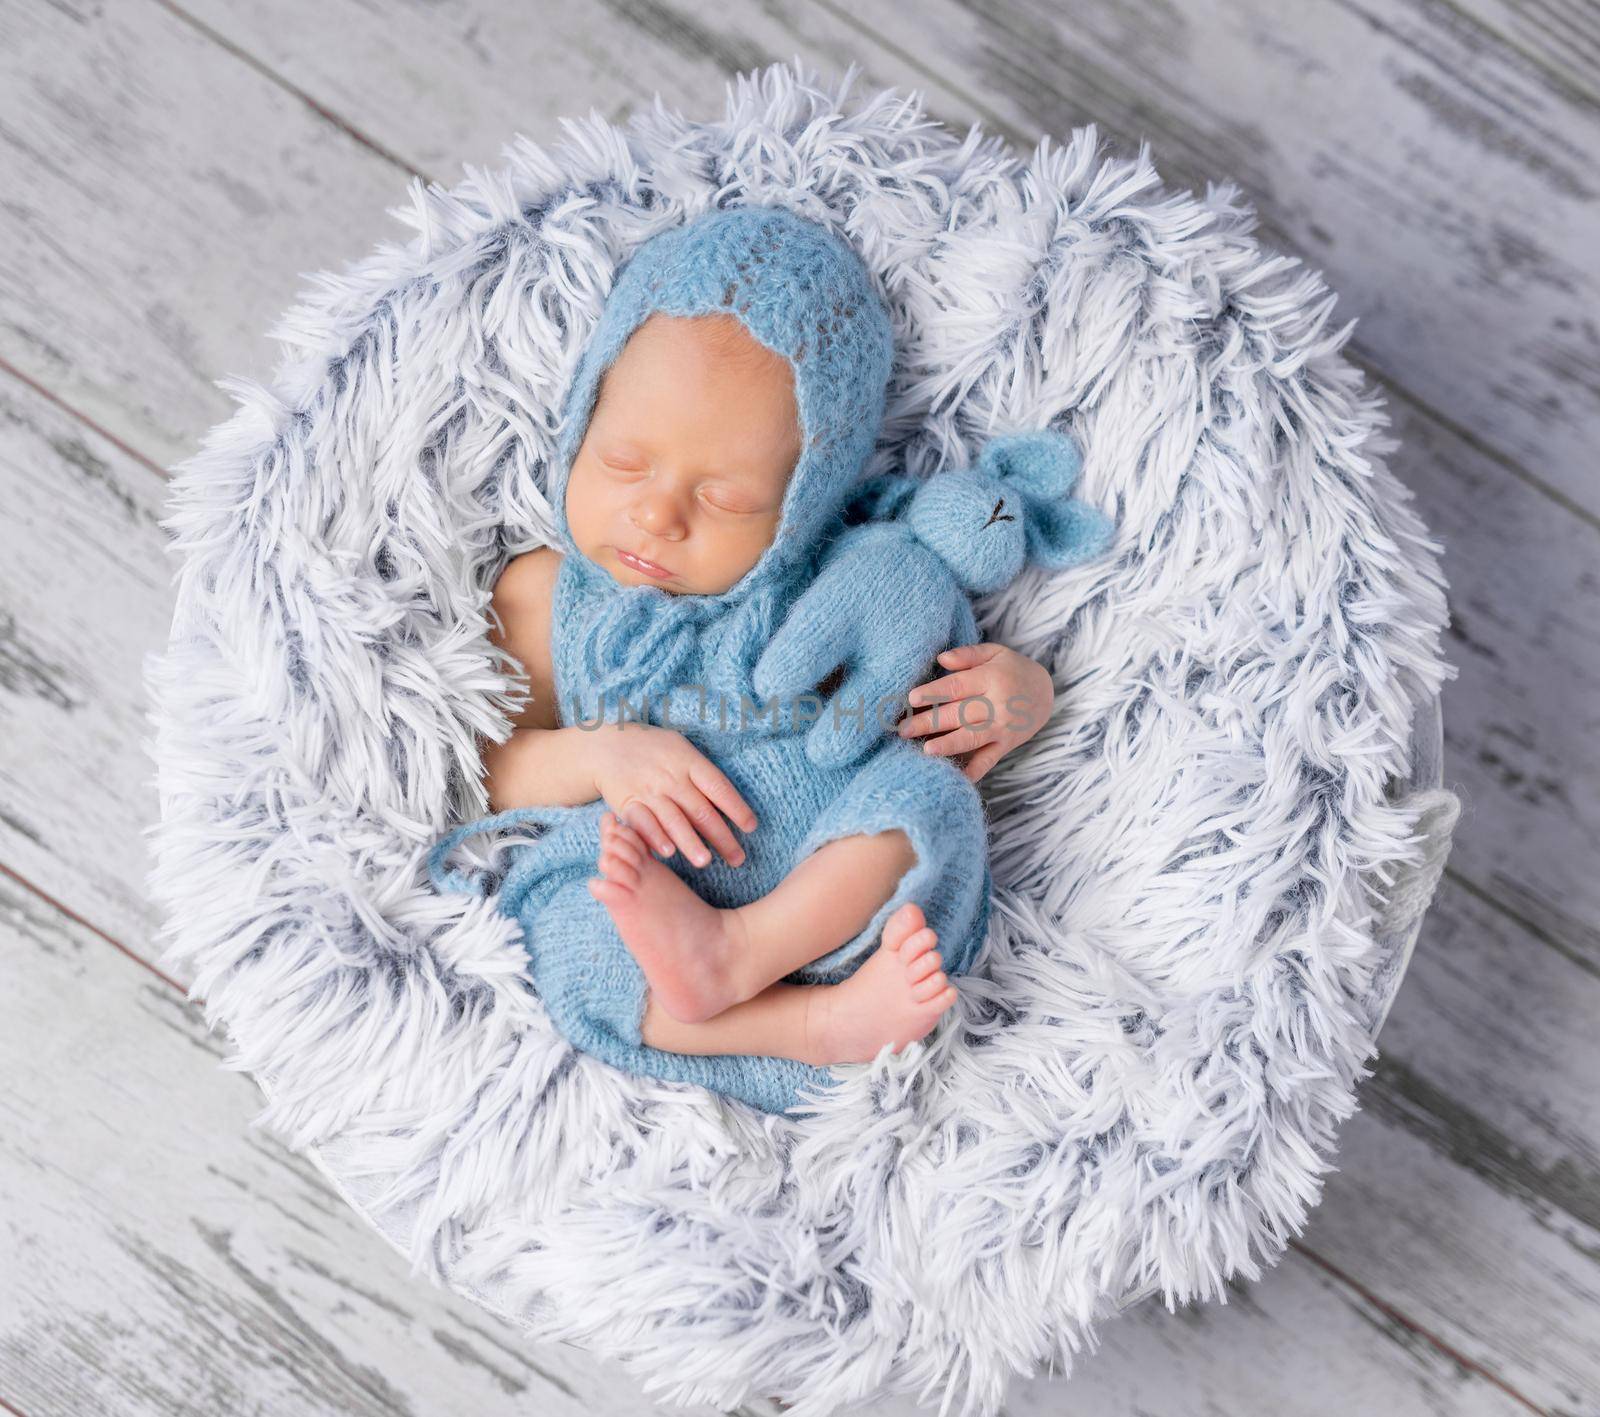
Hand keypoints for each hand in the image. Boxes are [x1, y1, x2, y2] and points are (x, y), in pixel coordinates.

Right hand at [588, 723, 757, 868]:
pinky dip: (655, 838)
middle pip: (700, 810)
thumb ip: (703, 771)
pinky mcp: (628, 803)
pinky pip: (643, 823)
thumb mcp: (681, 747)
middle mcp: (671, 777)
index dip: (737, 808)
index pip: (719, 787)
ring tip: (705, 862)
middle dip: (721, 837)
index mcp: (689, 761)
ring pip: (673, 820)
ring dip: (690, 843)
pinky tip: (668, 853)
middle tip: (738, 859)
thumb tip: (730, 799)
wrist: (607, 745)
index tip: (751, 828)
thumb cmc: (653, 749)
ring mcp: (649, 790)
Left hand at [896, 642, 1054, 782]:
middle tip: (903, 729)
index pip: (957, 686)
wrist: (1046, 693)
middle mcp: (997, 704)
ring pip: (972, 738)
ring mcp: (1002, 727)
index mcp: (992, 678)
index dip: (934, 692)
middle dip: (929, 722)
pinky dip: (974, 771)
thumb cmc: (1012, 670)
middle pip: (959, 714)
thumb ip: (968, 654)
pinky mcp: (1005, 745)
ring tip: (925, 750)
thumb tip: (942, 658)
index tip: (911, 698)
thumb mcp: (995, 653)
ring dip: (948, 745)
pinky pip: (989, 760)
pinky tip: (956, 778)